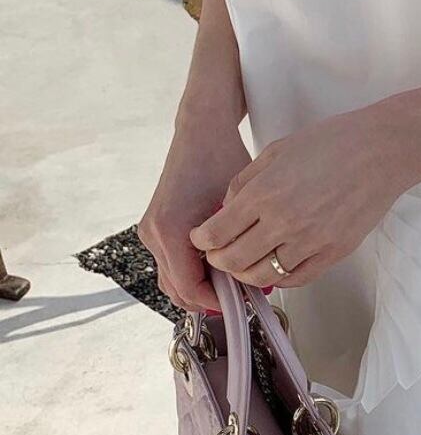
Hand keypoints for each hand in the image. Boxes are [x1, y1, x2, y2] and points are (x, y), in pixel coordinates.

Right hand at [138, 121, 252, 311]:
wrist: (201, 131)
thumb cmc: (221, 158)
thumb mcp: (238, 206)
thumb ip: (240, 247)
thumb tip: (254, 282)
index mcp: (170, 230)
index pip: (189, 289)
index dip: (218, 302)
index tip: (243, 302)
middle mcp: (154, 233)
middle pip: (177, 290)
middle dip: (209, 298)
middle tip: (242, 296)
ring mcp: (151, 231)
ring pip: (173, 280)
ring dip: (201, 286)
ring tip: (233, 281)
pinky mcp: (156, 227)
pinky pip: (172, 263)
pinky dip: (193, 271)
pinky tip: (220, 264)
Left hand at [188, 94, 420, 287]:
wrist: (382, 151)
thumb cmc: (330, 143)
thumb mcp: (275, 151)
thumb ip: (244, 184)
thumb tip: (225, 212)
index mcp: (264, 193)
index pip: (215, 234)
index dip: (201, 240)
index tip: (202, 238)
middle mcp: (284, 222)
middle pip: (233, 261)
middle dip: (218, 261)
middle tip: (218, 254)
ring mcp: (311, 241)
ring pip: (262, 276)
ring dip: (246, 273)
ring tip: (245, 262)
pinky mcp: (334, 253)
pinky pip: (296, 279)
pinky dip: (278, 278)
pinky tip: (274, 265)